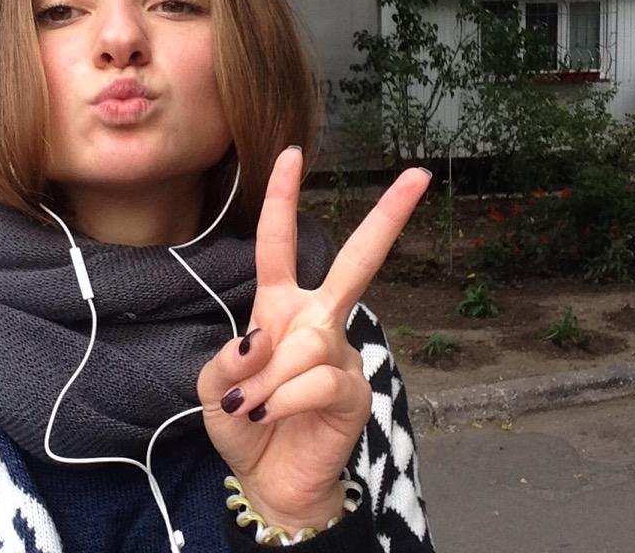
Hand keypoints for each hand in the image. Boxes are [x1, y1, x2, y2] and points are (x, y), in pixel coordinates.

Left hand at [198, 148, 430, 532]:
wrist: (270, 480)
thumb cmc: (245, 423)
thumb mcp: (214, 389)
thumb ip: (226, 359)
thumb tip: (259, 339)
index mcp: (280, 308)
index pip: (278, 245)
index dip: (281, 199)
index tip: (291, 154)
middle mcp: (318, 320)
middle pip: (356, 261)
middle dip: (387, 218)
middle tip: (420, 175)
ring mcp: (341, 353)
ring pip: (307, 341)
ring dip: (268, 378)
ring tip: (253, 406)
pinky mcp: (355, 389)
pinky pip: (318, 378)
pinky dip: (284, 397)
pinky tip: (271, 413)